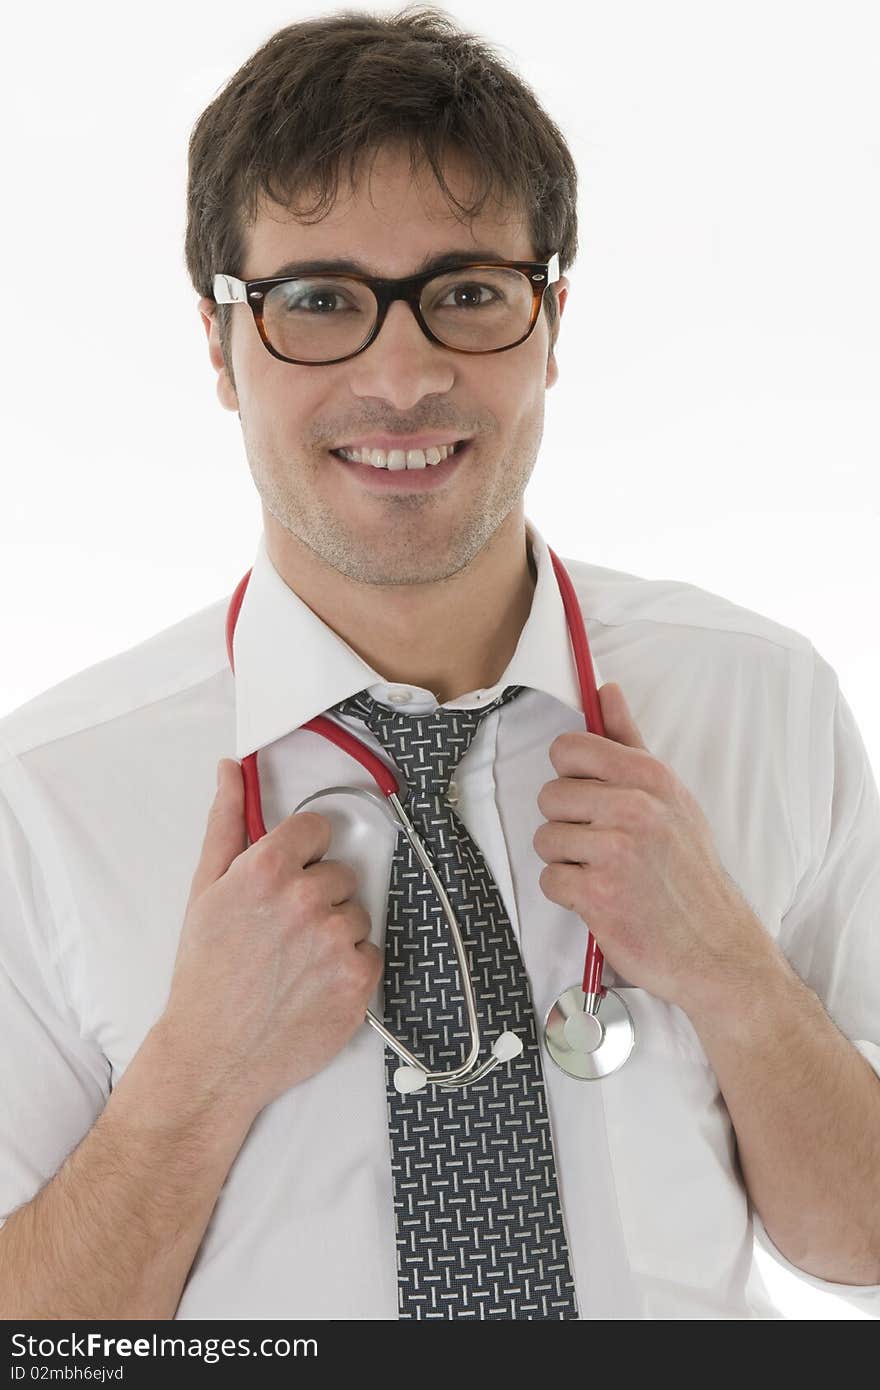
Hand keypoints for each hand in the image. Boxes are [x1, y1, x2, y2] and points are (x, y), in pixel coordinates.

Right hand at [159, 759, 382, 1120]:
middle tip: (282, 931)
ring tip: (295, 961)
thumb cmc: (205, 973)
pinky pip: (370, 952)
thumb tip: (231, 769)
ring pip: (356, 913)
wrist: (213, 1053)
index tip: (290, 873)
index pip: (317, 828)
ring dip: (334, 932)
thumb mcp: (205, 889)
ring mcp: (336, 941)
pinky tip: (315, 982)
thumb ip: (225, 822)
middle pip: (339, 872)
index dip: (303, 852)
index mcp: (267, 869)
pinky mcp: (358, 980)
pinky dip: (349, 966)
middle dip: (316, 895)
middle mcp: (306, 899)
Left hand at [533, 682, 771, 1011]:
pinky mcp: (597, 894)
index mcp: (649, 777)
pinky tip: (601, 899)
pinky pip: (550, 880)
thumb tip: (605, 689)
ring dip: (567, 861)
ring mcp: (615, 851)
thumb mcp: (670, 797)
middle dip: (568, 823)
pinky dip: (569, 895)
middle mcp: (633, 807)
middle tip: (603, 845)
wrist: (716, 948)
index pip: (569, 747)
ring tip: (605, 873)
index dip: (570, 774)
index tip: (589, 796)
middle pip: (550, 795)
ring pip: (545, 838)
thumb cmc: (688, 870)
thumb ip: (629, 741)